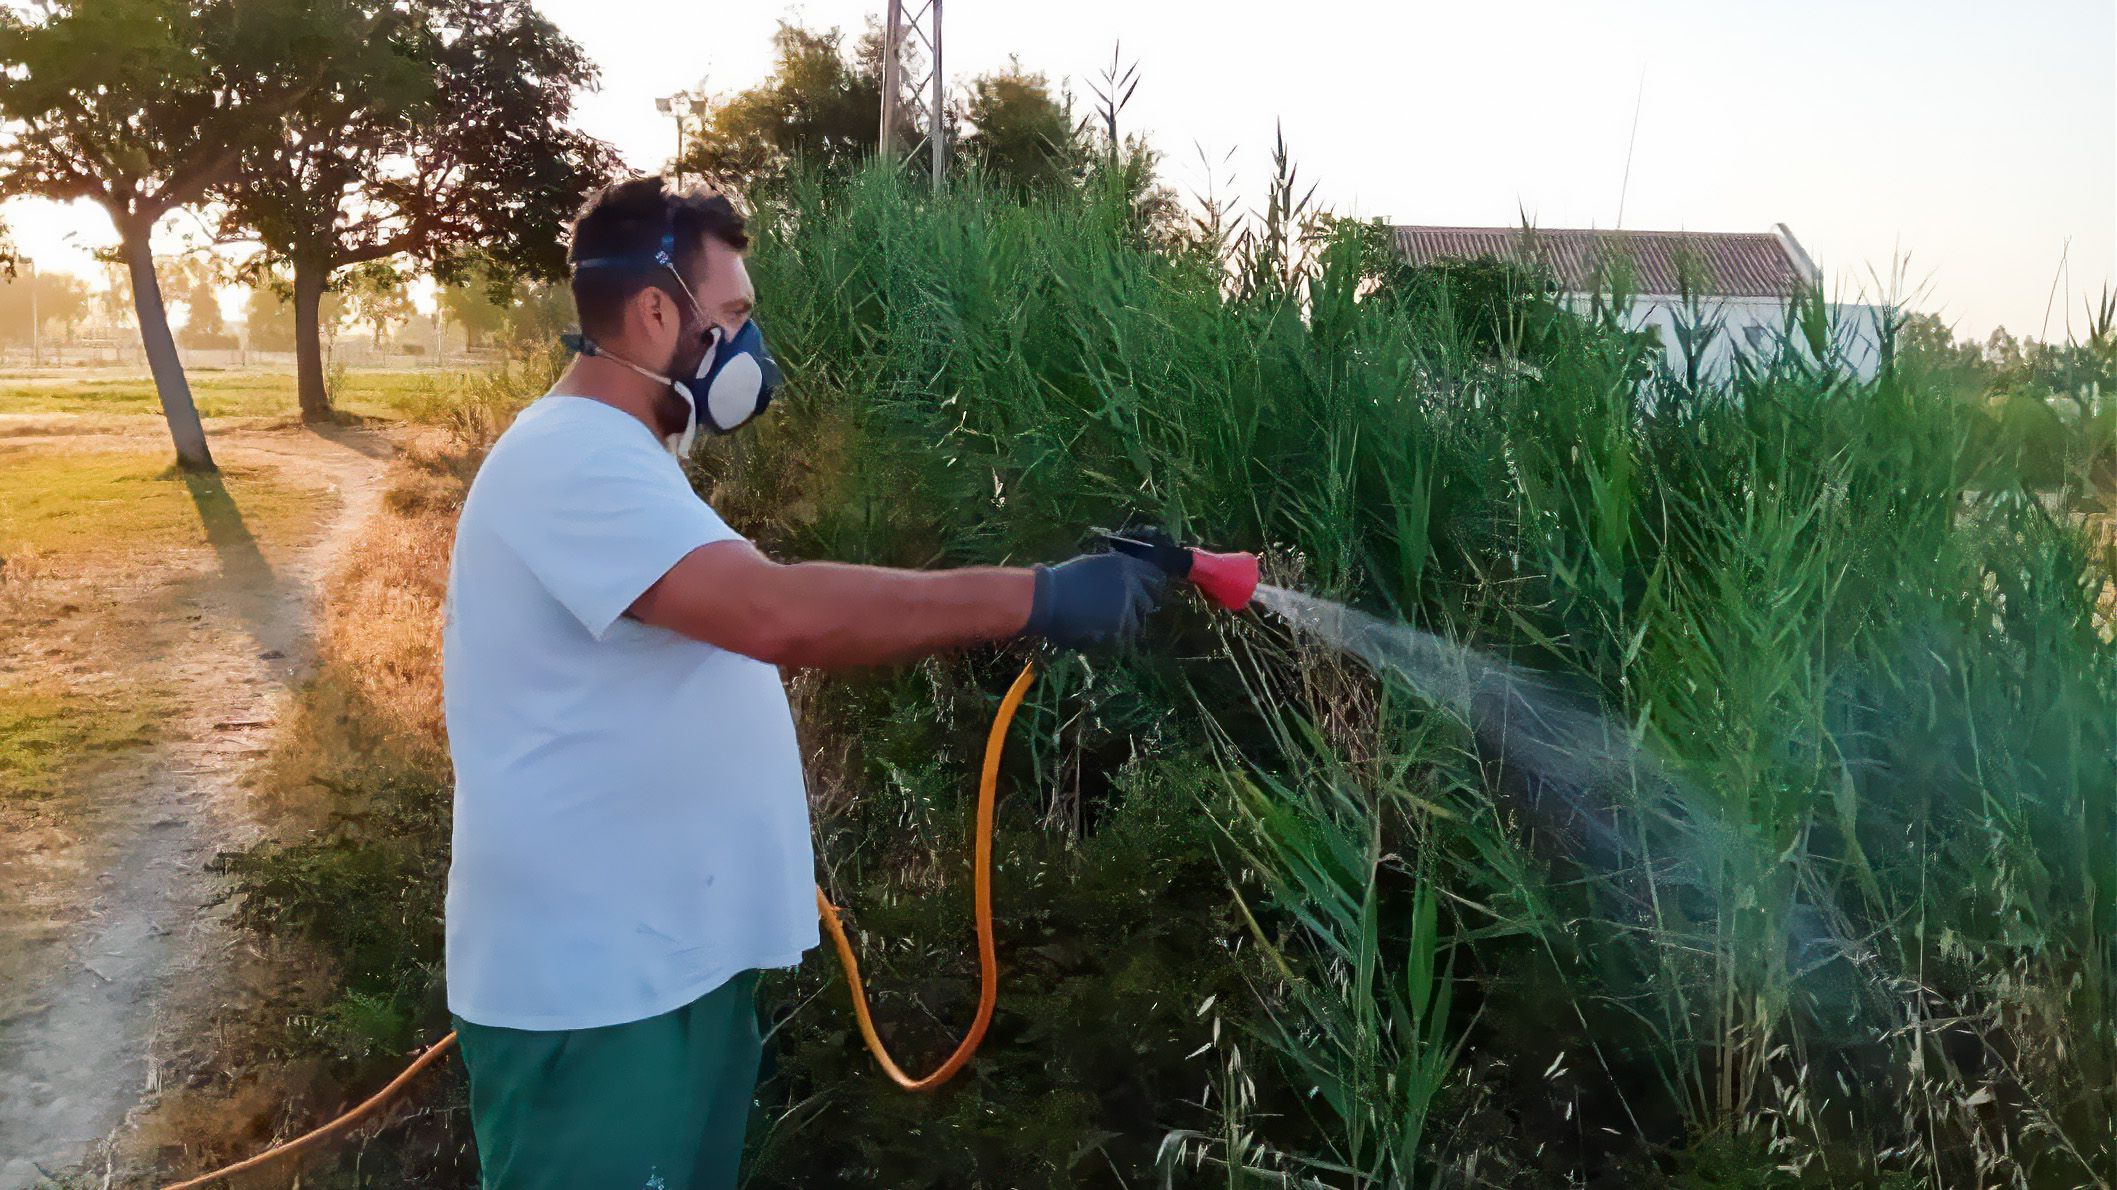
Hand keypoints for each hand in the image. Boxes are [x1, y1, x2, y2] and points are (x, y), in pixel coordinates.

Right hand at [1022, 552, 1168, 648]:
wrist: (1049, 596)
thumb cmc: (1062, 579)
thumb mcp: (1091, 566)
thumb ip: (1112, 573)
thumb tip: (1124, 582)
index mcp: (1124, 563)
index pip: (1154, 574)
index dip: (1153, 587)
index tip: (1150, 595)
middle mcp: (1130, 581)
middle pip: (1149, 602)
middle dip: (1140, 611)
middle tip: (1128, 616)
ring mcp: (1126, 601)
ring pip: (1137, 622)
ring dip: (1125, 627)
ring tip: (1109, 628)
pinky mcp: (1118, 621)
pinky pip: (1121, 633)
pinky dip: (1111, 636)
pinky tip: (1096, 632)